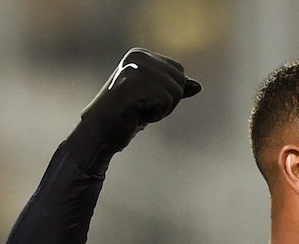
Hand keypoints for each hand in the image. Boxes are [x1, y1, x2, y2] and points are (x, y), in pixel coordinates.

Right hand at [78, 48, 201, 152]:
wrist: (99, 133)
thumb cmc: (126, 117)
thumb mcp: (155, 100)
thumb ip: (175, 90)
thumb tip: (199, 86)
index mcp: (140, 55)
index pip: (179, 71)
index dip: (170, 93)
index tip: (147, 100)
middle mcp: (137, 57)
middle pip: (180, 80)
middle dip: (169, 101)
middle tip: (143, 108)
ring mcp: (134, 68)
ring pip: (176, 91)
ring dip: (163, 109)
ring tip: (140, 111)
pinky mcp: (133, 83)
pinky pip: (167, 100)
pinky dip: (157, 114)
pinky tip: (137, 114)